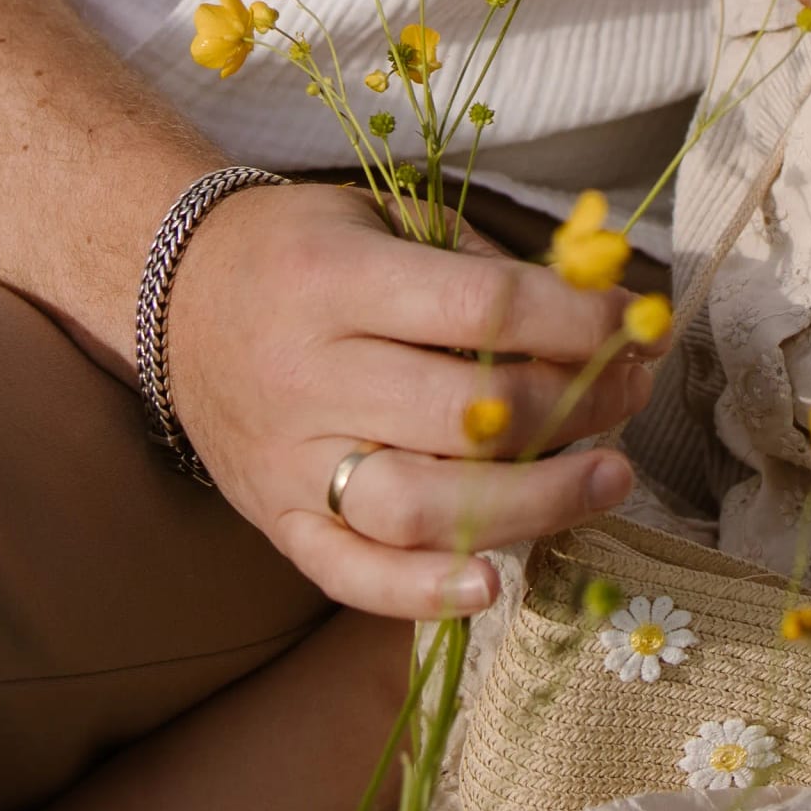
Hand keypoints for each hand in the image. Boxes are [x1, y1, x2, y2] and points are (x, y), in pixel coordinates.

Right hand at [164, 181, 650, 622]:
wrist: (174, 294)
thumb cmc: (302, 250)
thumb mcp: (383, 218)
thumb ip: (480, 265)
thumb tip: (599, 311)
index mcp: (335, 279)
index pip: (483, 307)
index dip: (578, 321)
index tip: (636, 323)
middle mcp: (307, 373)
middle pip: (465, 413)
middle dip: (574, 405)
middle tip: (631, 393)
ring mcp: (287, 458)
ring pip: (420, 506)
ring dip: (533, 503)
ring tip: (608, 480)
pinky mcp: (276, 519)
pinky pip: (351, 574)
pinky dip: (424, 592)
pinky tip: (495, 580)